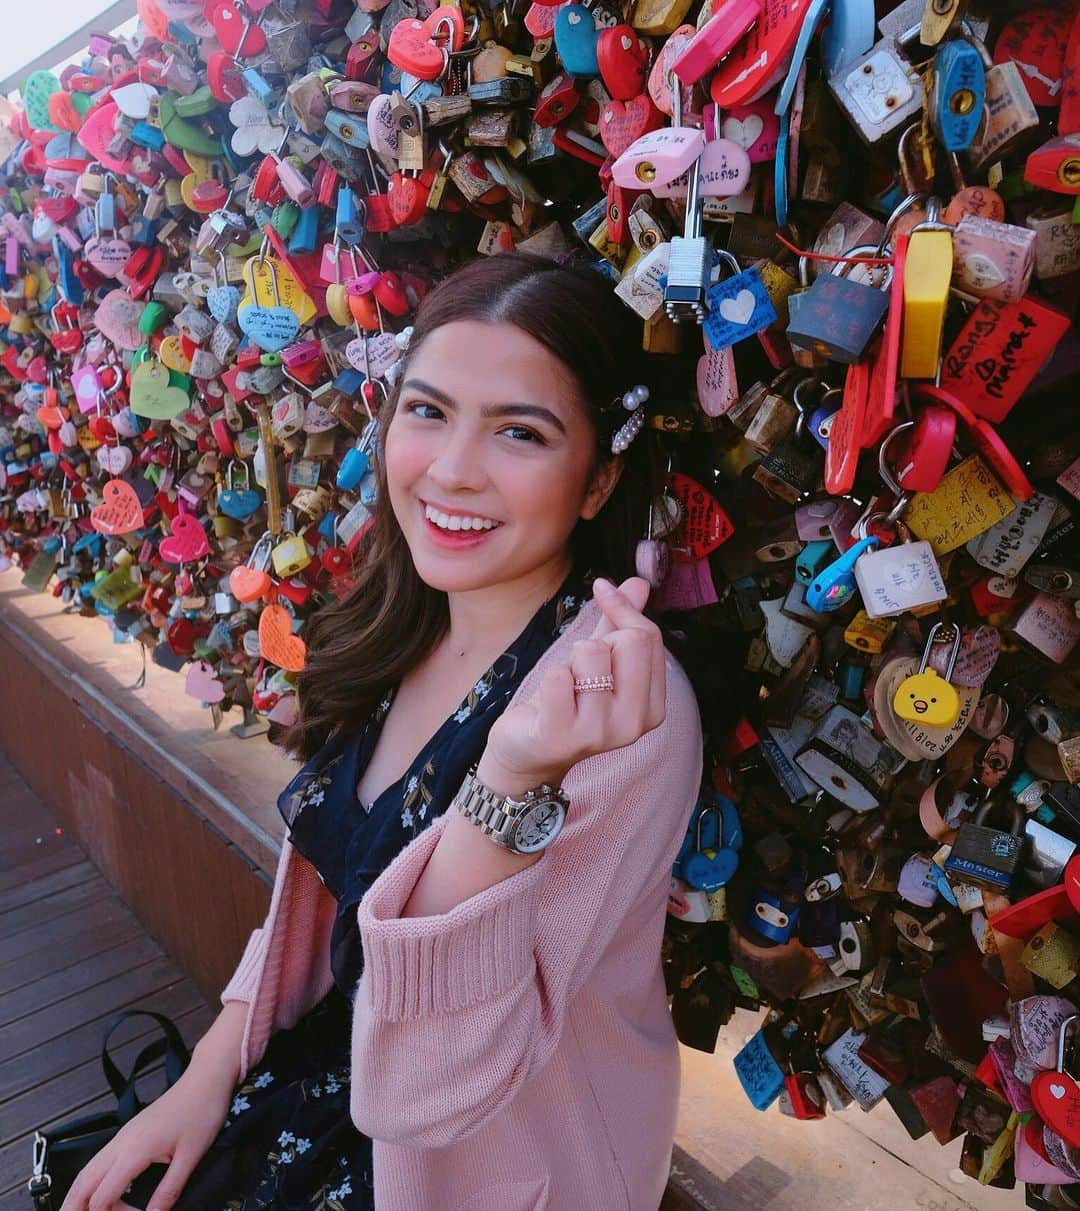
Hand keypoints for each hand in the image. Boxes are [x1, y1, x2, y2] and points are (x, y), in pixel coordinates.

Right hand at [60, 1065, 232, 1210]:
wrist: (205, 1080)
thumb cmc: (201, 1111)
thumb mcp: (191, 1156)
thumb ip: (169, 1190)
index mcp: (134, 1150)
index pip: (103, 1196)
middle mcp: (121, 1142)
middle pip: (83, 1182)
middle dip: (74, 1208)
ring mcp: (123, 1136)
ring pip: (87, 1170)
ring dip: (78, 1195)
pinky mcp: (128, 1133)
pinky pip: (99, 1161)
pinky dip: (89, 1181)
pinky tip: (96, 1191)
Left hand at [482, 576, 665, 790]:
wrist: (528, 754)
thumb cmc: (566, 705)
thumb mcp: (598, 664)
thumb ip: (618, 624)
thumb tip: (638, 583)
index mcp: (652, 707)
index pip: (648, 637)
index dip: (622, 607)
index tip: (602, 591)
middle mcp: (633, 724)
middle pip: (629, 641)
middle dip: (596, 642)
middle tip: (580, 671)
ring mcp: (598, 734)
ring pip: (591, 653)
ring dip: (569, 662)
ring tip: (564, 689)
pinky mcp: (561, 736)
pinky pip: (557, 676)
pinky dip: (548, 678)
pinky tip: (547, 702)